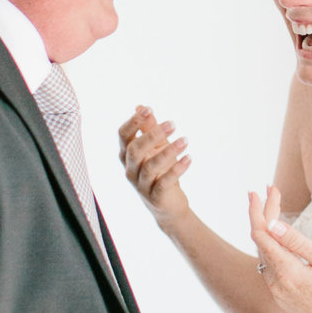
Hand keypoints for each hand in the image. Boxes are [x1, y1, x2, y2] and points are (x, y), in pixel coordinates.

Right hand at [118, 106, 190, 230]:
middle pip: (135, 150)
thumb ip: (148, 128)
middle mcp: (130, 169)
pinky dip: (177, 170)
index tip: (149, 109)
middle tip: (173, 124)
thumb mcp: (155, 148)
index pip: (123, 136)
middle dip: (153, 135)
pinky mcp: (155, 197)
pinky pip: (164, 182)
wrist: (168, 205)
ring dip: (169, 152)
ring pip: (150, 167)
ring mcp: (141, 185)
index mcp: (127, 155)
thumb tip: (141, 107)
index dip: (133, 122)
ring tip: (185, 141)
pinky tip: (188, 159)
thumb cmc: (159, 172)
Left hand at [249, 187, 311, 312]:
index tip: (260, 190)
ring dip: (267, 230)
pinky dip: (271, 247)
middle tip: (269, 190)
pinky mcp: (281, 297)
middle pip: (261, 241)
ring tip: (273, 205)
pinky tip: (278, 235)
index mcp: (286, 271)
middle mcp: (275, 283)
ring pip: (264, 253)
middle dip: (264, 213)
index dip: (259, 210)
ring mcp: (277, 292)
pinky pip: (270, 266)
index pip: (261, 234)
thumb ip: (297, 243)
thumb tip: (272, 225)